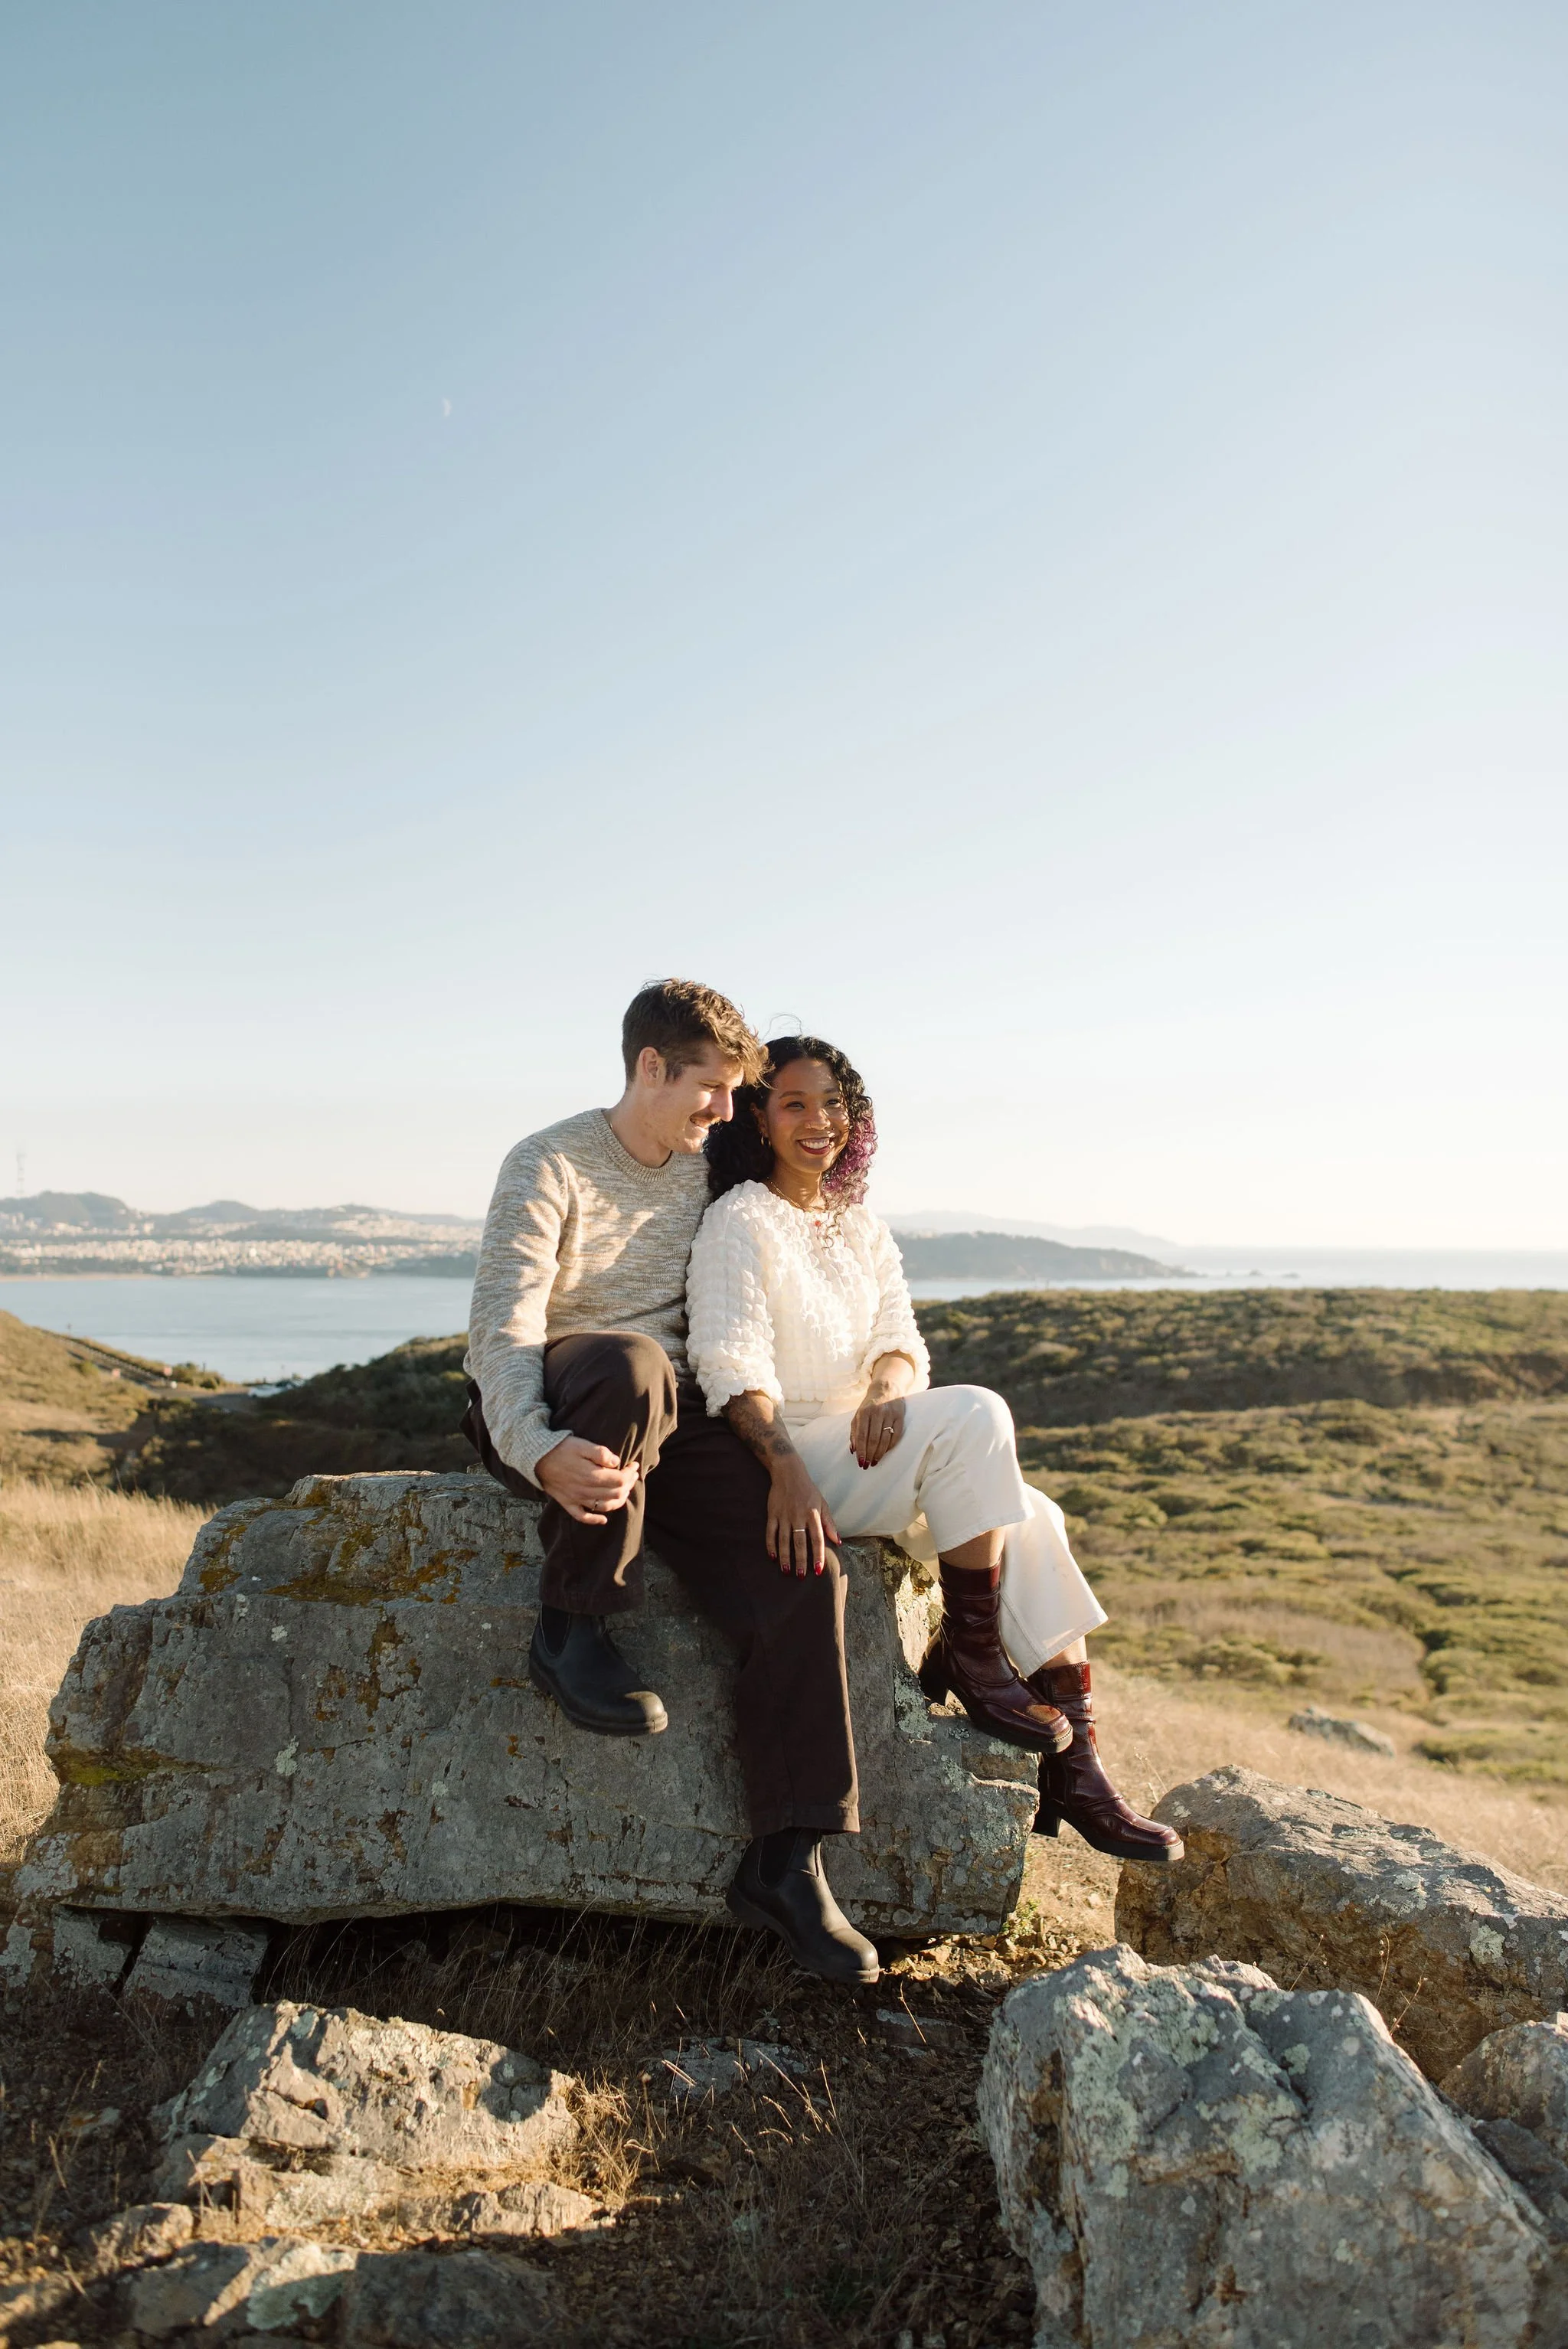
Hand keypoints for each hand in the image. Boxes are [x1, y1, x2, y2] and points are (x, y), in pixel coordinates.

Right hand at [534, 1435, 638, 1525]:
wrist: (536, 1457)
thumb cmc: (561, 1448)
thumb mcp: (582, 1444)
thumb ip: (601, 1453)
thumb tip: (616, 1462)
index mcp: (591, 1475)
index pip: (620, 1480)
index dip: (630, 1473)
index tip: (634, 1465)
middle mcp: (585, 1490)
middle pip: (615, 1494)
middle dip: (628, 1485)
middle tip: (631, 1475)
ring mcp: (576, 1499)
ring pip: (604, 1506)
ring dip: (618, 1500)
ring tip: (624, 1490)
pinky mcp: (567, 1503)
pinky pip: (582, 1517)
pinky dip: (594, 1520)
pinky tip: (604, 1519)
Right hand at [765, 1457, 839, 1577]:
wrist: (788, 1472)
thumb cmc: (808, 1490)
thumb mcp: (822, 1503)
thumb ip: (829, 1523)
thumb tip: (838, 1541)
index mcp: (813, 1514)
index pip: (817, 1538)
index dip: (817, 1555)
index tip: (818, 1570)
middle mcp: (798, 1516)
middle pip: (799, 1542)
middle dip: (800, 1560)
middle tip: (801, 1576)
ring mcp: (784, 1515)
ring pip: (784, 1540)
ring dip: (785, 1556)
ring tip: (787, 1571)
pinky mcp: (772, 1513)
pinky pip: (770, 1532)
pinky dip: (771, 1545)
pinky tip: (773, 1557)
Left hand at [850, 1393, 905, 1468]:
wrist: (886, 1389)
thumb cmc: (870, 1406)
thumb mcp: (858, 1415)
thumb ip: (854, 1431)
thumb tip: (853, 1450)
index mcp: (864, 1412)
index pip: (862, 1435)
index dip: (861, 1450)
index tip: (860, 1462)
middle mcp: (877, 1413)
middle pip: (873, 1439)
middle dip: (870, 1454)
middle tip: (867, 1465)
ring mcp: (890, 1414)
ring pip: (885, 1439)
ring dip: (880, 1453)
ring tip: (875, 1461)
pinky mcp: (900, 1417)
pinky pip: (896, 1436)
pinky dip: (890, 1447)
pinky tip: (885, 1452)